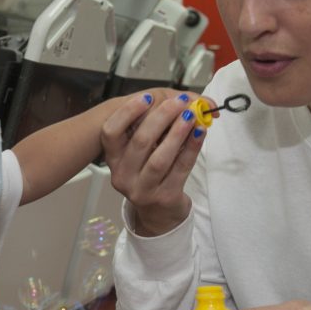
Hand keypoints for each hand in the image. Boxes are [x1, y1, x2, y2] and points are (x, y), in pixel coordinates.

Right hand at [101, 91, 211, 235]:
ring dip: (177, 132)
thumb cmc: (150, 174)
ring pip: (160, 158)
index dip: (128, 113)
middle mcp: (123, 176)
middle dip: (162, 117)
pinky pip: (180, 169)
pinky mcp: (164, 197)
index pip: (110, 133)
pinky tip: (200, 133)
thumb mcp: (141, 154)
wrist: (158, 212)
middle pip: (140, 142)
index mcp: (113, 160)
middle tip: (180, 101)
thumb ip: (151, 127)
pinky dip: (191, 148)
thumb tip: (178, 100)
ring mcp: (142, 190)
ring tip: (192, 115)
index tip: (148, 97)